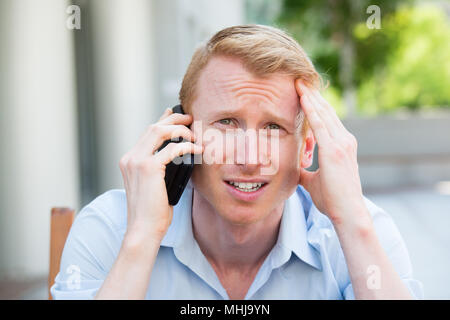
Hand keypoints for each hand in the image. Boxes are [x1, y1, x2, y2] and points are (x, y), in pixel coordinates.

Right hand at [119, 108, 202, 242]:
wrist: (143, 229)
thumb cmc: (152, 211)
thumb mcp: (155, 184)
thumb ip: (160, 168)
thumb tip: (178, 154)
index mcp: (129, 160)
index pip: (147, 133)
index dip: (162, 120)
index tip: (175, 114)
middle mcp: (130, 157)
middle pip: (153, 127)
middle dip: (174, 120)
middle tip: (191, 119)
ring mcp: (137, 161)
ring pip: (159, 131)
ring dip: (180, 130)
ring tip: (194, 134)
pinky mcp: (149, 168)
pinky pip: (171, 149)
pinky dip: (186, 146)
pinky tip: (196, 149)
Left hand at [295, 80, 367, 225]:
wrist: (347, 213)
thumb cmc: (332, 200)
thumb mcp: (314, 180)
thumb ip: (305, 170)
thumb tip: (293, 168)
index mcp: (342, 145)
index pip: (327, 119)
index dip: (315, 105)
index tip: (303, 92)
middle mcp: (345, 140)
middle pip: (326, 111)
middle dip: (312, 95)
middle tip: (299, 80)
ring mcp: (342, 143)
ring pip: (324, 113)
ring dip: (310, 97)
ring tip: (299, 82)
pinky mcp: (335, 150)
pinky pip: (320, 124)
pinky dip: (312, 110)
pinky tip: (303, 98)